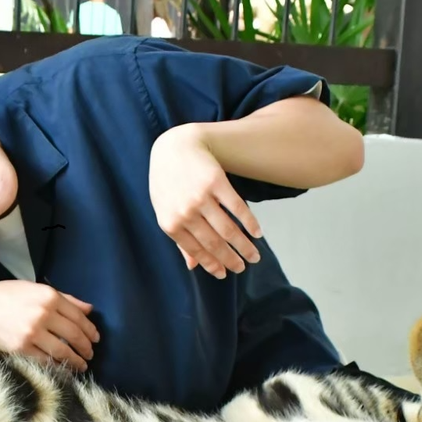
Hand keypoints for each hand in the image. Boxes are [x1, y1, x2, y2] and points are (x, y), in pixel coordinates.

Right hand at [0, 281, 99, 371]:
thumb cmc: (5, 297)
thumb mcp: (34, 290)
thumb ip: (63, 298)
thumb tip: (89, 309)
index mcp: (49, 296)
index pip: (79, 317)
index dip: (90, 330)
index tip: (95, 339)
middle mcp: (43, 312)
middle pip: (74, 335)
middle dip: (86, 347)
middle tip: (90, 354)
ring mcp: (33, 331)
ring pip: (63, 350)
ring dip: (76, 360)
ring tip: (81, 365)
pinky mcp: (22, 347)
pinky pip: (46, 360)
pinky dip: (58, 367)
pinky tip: (63, 369)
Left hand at [148, 124, 263, 278]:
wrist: (173, 147)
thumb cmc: (168, 182)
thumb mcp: (165, 211)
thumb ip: (179, 238)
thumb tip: (192, 266)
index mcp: (170, 223)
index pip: (196, 250)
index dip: (212, 264)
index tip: (225, 274)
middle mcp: (185, 212)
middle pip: (214, 243)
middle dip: (231, 260)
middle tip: (243, 267)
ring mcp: (200, 197)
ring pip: (228, 229)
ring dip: (244, 246)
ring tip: (254, 256)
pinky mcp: (216, 182)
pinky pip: (237, 208)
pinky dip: (250, 223)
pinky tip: (257, 233)